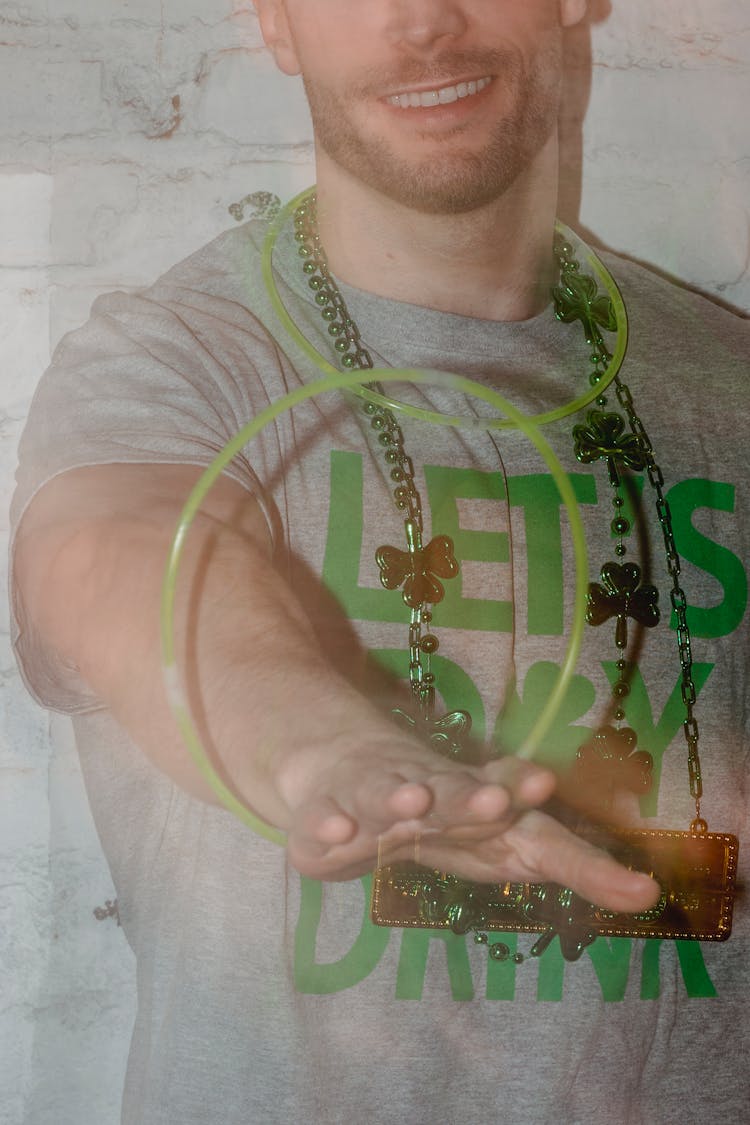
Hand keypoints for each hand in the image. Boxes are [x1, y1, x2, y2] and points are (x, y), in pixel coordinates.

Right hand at [277, 734, 660, 914]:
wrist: (343, 764)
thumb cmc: (445, 811)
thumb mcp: (507, 839)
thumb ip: (572, 863)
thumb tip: (649, 893)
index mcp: (476, 797)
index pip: (508, 800)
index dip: (522, 794)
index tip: (541, 783)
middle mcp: (426, 787)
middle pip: (449, 791)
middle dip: (468, 797)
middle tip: (495, 801)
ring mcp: (371, 796)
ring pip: (384, 795)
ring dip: (397, 798)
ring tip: (411, 802)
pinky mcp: (322, 816)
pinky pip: (319, 826)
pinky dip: (324, 826)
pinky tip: (334, 834)